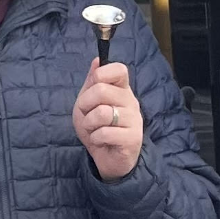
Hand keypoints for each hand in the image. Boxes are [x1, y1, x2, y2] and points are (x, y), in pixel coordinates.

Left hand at [72, 62, 143, 178]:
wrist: (106, 158)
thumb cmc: (97, 128)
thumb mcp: (88, 103)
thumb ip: (92, 82)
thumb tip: (97, 60)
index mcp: (121, 90)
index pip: (119, 69)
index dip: (102, 73)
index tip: (94, 84)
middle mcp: (131, 102)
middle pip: (102, 90)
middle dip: (85, 104)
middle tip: (87, 115)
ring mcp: (134, 120)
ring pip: (102, 113)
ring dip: (89, 124)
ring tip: (94, 130)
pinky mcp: (133, 138)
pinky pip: (105, 132)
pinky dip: (95, 138)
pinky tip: (100, 141)